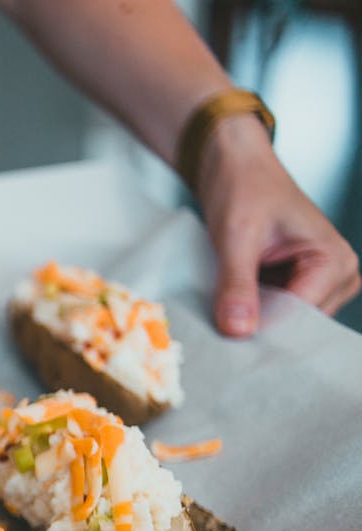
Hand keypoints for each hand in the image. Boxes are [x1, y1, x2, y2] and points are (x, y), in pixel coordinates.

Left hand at [197, 115, 360, 336]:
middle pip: (295, 324)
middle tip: (219, 327)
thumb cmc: (244, 186)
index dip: (263, 329)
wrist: (233, 164)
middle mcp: (337, 275)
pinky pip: (272, 311)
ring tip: (222, 308)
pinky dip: (248, 310)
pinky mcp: (294, 283)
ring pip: (281, 321)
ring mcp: (317, 282)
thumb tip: (239, 330)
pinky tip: (228, 305)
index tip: (228, 341)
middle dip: (257, 325)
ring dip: (251, 318)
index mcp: (335, 261)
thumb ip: (237, 284)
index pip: (301, 316)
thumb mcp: (236, 237)